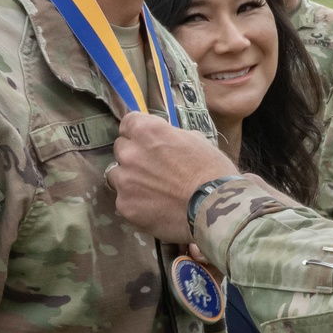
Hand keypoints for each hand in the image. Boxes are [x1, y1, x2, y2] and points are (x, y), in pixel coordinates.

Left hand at [113, 114, 235, 242]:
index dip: (137, 132)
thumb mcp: (197, 141)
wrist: (215, 209)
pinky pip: (124, 201)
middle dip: (134, 157)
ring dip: (130, 181)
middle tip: (153, 170)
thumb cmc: (213, 172)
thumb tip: (166, 139)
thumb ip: (172, 137)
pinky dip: (136, 204)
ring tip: (153, 192)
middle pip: (121, 149)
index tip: (146, 142)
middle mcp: (130, 153)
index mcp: (147, 131)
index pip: (128, 123)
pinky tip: (155, 209)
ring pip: (117, 176)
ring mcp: (125, 181)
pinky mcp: (125, 206)